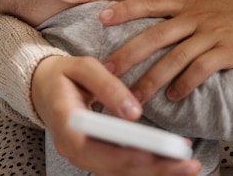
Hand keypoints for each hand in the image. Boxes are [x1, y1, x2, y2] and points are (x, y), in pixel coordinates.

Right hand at [32, 56, 201, 175]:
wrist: (44, 86)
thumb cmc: (64, 75)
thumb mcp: (82, 67)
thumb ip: (107, 86)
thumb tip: (133, 112)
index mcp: (66, 125)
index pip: (95, 148)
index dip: (124, 154)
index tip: (151, 155)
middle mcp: (73, 149)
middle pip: (114, 167)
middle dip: (154, 168)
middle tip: (187, 164)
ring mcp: (84, 156)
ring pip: (121, 172)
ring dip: (156, 171)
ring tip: (188, 165)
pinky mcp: (96, 156)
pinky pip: (122, 167)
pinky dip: (148, 167)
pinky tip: (172, 164)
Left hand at [101, 0, 232, 102]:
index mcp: (188, 1)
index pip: (150, 2)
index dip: (125, 10)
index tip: (101, 19)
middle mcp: (196, 16)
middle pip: (155, 35)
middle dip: (128, 54)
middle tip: (105, 72)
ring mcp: (212, 34)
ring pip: (175, 58)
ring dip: (152, 80)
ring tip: (133, 97)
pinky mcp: (228, 52)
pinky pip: (201, 70)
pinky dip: (185, 84)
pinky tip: (173, 97)